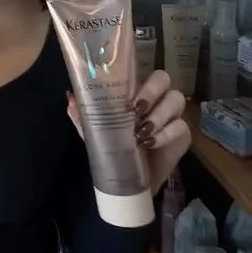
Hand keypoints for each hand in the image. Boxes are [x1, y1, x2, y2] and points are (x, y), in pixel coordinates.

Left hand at [66, 69, 190, 197]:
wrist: (130, 181)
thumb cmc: (115, 149)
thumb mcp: (96, 133)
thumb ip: (83, 115)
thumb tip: (70, 97)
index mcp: (134, 92)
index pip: (140, 70)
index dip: (135, 72)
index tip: (123, 87)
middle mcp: (156, 98)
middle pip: (163, 78)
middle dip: (151, 90)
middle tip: (136, 108)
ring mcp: (172, 115)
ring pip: (176, 99)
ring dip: (159, 113)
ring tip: (142, 131)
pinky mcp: (182, 135)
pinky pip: (181, 126)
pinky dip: (166, 134)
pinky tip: (151, 142)